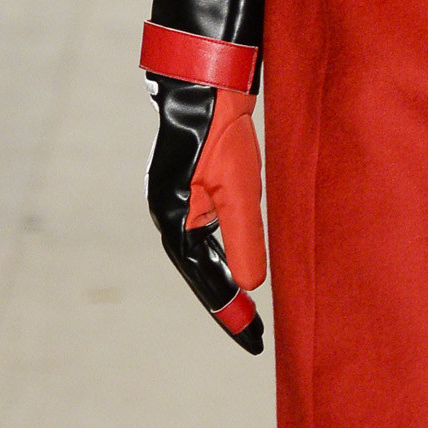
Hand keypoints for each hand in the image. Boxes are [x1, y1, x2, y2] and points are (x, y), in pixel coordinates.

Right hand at [147, 78, 266, 349]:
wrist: (206, 86)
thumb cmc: (221, 134)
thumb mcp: (238, 188)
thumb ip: (244, 236)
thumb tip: (250, 286)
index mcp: (177, 221)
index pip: (206, 280)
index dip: (229, 312)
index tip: (253, 341)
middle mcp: (172, 217)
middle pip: (201, 273)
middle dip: (226, 304)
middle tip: (254, 335)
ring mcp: (179, 204)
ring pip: (203, 256)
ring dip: (224, 283)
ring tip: (249, 313)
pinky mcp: (190, 191)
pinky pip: (206, 236)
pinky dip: (223, 258)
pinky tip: (238, 267)